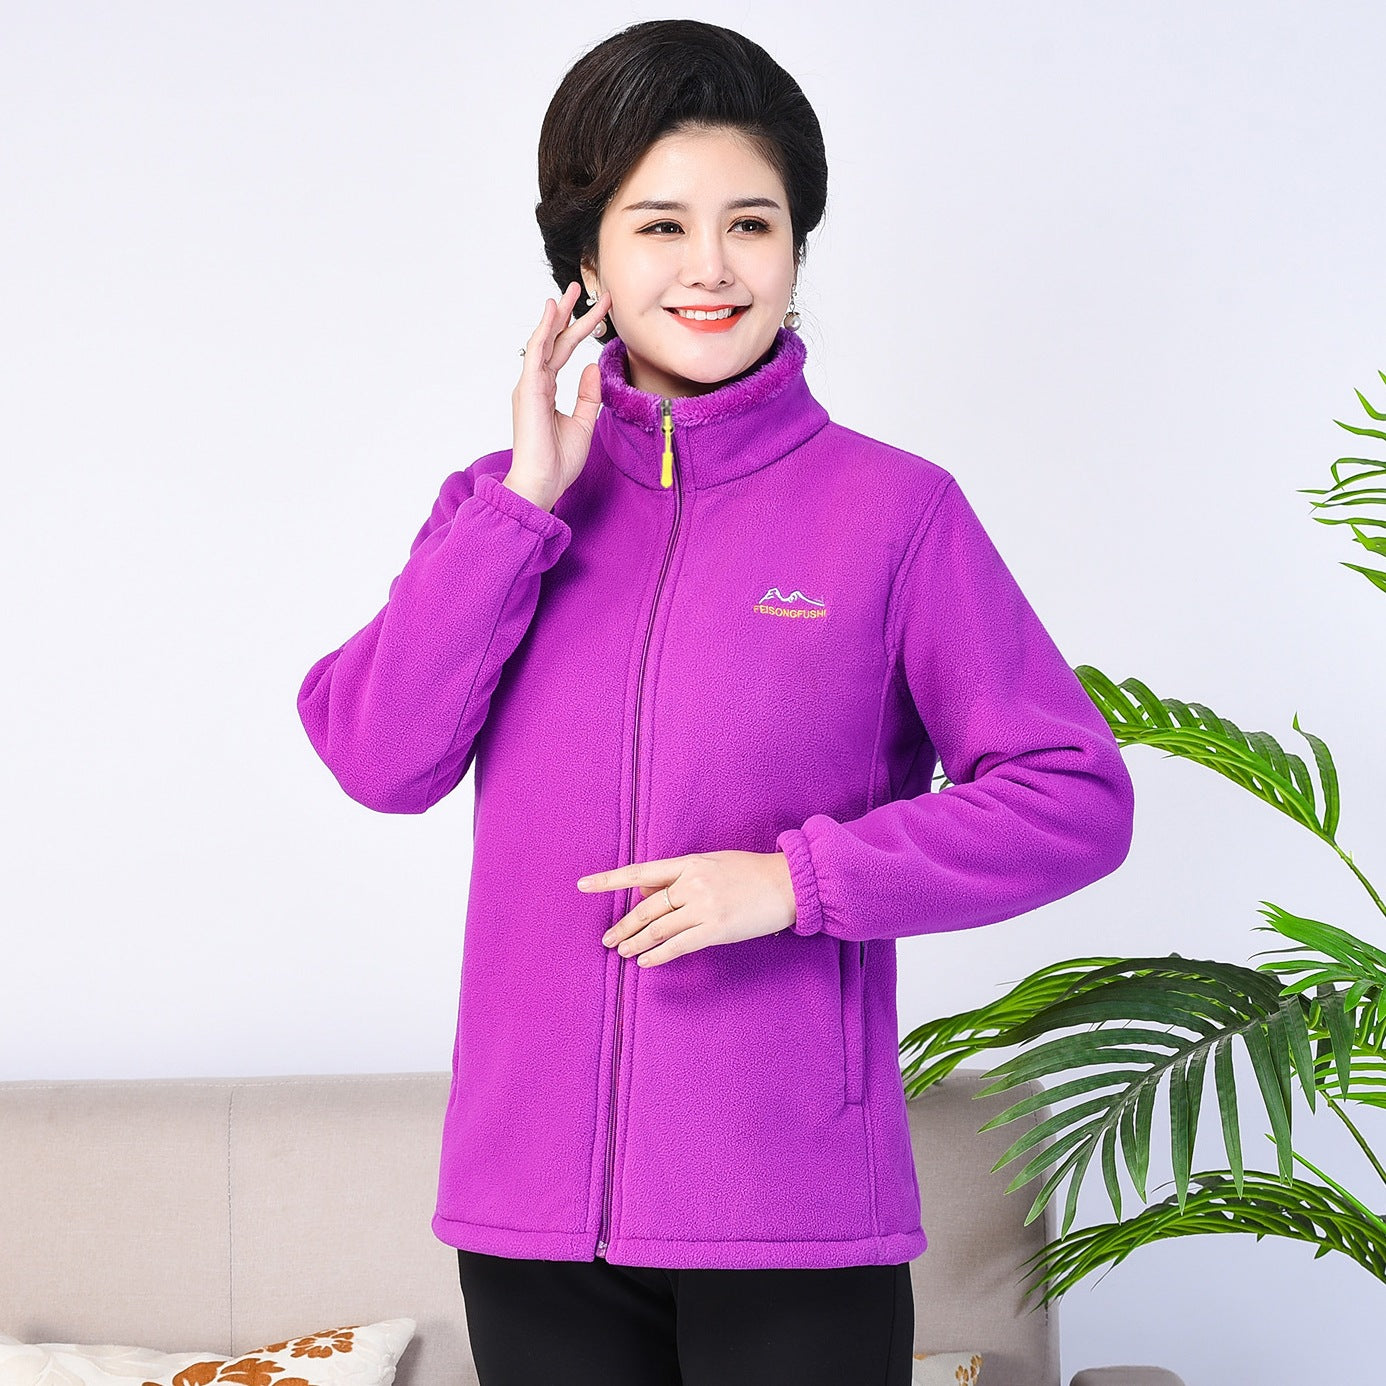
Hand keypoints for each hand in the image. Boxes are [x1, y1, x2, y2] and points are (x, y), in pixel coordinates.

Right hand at [507, 281, 612, 507]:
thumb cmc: (558, 461)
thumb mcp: (583, 423)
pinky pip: (536, 354)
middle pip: (554, 341)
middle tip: (580, 287)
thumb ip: (588, 396)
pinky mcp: (529, 391)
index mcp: (546, 391)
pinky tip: (552, 312)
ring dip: (557, 315)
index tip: (600, 312)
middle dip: (568, 314)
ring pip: (544, 341)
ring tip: (568, 291)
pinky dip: (544, 332)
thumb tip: (593, 367)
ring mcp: (530, 386)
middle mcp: (535, 384)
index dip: (581, 330)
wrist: (542, 484)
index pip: (564, 352)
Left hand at [576, 851, 796, 966]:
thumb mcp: (711, 863)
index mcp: (690, 863)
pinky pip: (679, 946)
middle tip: (607, 939)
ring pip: (659, 928)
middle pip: (647, 907)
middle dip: (624, 926)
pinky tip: (645, 962)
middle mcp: (693, 883)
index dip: (609, 880)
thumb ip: (679, 876)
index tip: (583, 885)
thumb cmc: (750, 873)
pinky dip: (658, 956)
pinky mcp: (716, 929)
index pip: (640, 872)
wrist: (788, 883)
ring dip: (636, 943)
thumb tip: (644, 889)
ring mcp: (704, 906)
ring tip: (621, 952)